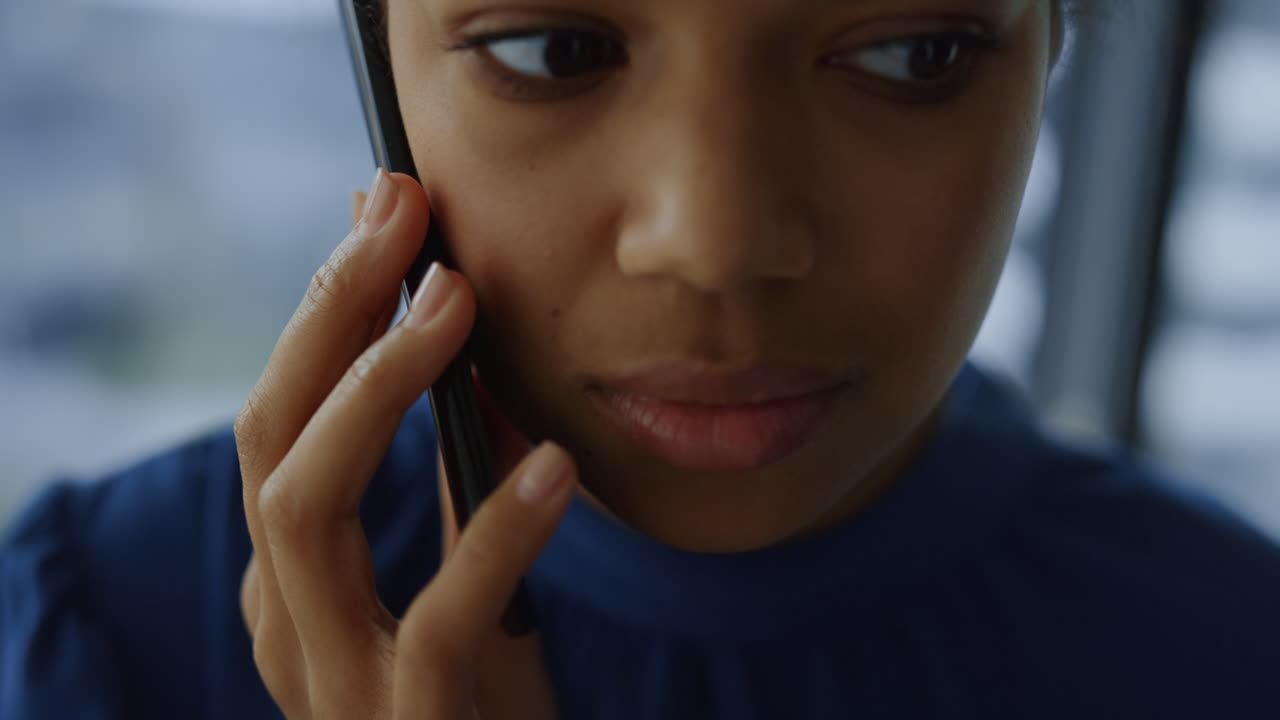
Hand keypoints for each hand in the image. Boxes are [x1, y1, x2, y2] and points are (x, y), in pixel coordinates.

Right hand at [237, 170, 571, 718]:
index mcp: (293, 579)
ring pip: (306, 508)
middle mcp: (286, 623)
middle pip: (268, 439)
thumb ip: (453, 481)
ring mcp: (334, 683)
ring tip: (455, 306)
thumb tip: (470, 350)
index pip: (277, 418)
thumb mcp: (464, 577)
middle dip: (331, 316)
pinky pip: (444, 619)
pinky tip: (553, 466)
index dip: (325, 309)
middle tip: (402, 218)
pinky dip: (497, 531)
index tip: (385, 210)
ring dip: (377, 388)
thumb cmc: (480, 701)